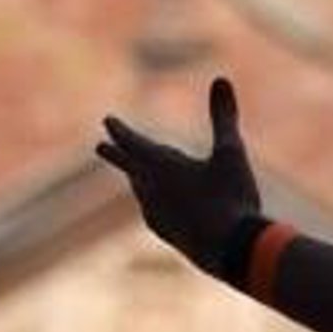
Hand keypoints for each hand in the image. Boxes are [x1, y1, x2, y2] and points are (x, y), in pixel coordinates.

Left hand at [95, 76, 261, 275]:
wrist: (232, 252)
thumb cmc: (232, 198)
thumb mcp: (231, 153)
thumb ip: (223, 117)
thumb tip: (221, 78)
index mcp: (162, 167)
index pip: (133, 143)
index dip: (120, 131)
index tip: (107, 121)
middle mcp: (153, 191)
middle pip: (130, 167)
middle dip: (116, 154)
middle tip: (100, 147)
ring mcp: (158, 216)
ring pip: (141, 192)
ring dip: (136, 179)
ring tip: (133, 175)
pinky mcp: (170, 236)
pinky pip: (153, 213)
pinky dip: (151, 202)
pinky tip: (157, 211)